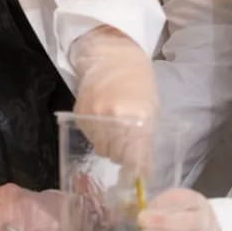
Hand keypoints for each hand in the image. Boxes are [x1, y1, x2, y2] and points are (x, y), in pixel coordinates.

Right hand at [69, 26, 158, 164]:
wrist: (113, 56)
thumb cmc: (139, 82)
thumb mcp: (151, 108)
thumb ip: (146, 137)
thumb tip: (144, 169)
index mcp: (137, 115)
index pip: (134, 155)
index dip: (136, 167)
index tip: (139, 174)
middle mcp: (114, 117)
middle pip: (114, 155)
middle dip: (122, 156)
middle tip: (127, 149)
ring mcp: (94, 115)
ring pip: (100, 148)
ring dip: (109, 146)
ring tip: (116, 132)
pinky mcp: (80, 113)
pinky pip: (89, 136)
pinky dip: (97, 134)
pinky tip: (104, 122)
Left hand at [138, 188, 224, 230]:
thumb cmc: (180, 218)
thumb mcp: (171, 206)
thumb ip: (157, 208)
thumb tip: (138, 214)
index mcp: (196, 200)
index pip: (183, 198)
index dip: (163, 203)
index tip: (145, 210)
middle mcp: (206, 218)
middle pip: (190, 220)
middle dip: (163, 222)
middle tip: (141, 225)